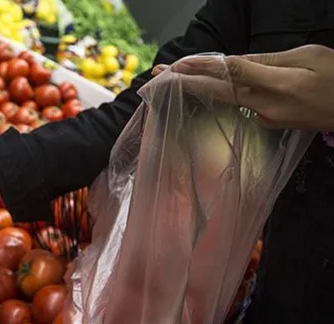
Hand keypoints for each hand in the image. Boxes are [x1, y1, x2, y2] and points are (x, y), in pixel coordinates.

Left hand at [152, 45, 333, 130]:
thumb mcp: (309, 58)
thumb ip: (270, 60)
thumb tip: (237, 61)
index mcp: (278, 86)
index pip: (232, 73)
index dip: (203, 68)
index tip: (178, 65)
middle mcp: (266, 106)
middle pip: (218, 91)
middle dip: (186, 82)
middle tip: (156, 75)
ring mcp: (266, 118)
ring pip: (226, 98)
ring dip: (198, 87)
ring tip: (172, 78)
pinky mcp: (269, 123)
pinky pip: (239, 104)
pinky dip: (220, 94)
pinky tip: (206, 86)